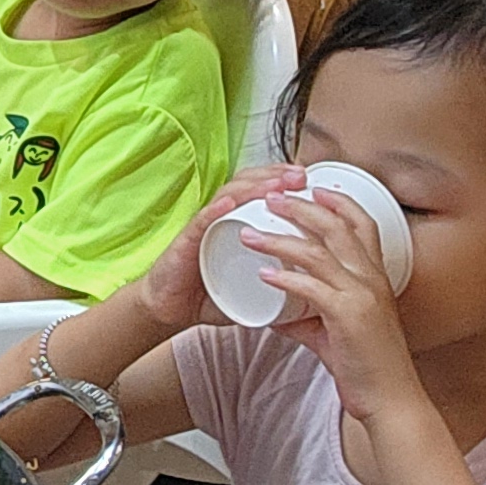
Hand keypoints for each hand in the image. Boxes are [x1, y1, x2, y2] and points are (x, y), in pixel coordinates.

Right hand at [135, 166, 301, 330]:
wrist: (171, 310)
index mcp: (234, 221)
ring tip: (274, 184)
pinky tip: (227, 204)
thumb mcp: (251, 285)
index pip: (257, 188)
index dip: (280, 177)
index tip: (305, 176)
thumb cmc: (209, 294)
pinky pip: (199, 223)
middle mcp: (217, 217)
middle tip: (299, 175)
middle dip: (273, 175)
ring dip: (251, 188)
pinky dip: (213, 211)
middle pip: (244, 184)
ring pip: (226, 198)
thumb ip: (278, 280)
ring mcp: (201, 228)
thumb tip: (314, 288)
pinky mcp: (185, 244)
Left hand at [241, 190, 421, 429]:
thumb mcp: (337, 332)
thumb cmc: (368, 367)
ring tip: (249, 233)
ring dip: (279, 238)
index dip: (338, 201)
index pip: (362, 225)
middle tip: (270, 196)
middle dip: (301, 207)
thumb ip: (308, 317)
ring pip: (318, 253)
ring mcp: (362, 296)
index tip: (312, 187)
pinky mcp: (349, 317)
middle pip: (337, 227)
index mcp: (376, 278)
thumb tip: (275, 313)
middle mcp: (372, 280)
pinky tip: (263, 275)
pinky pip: (311, 288)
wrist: (392, 402)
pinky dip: (284, 278)